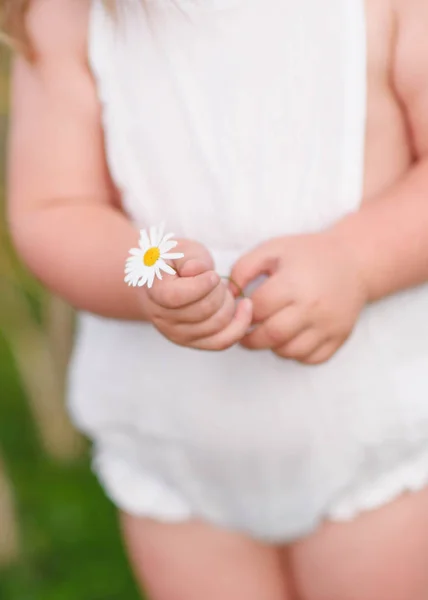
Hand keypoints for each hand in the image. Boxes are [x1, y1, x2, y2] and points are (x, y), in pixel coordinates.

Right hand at [144, 239, 252, 349]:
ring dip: (228, 303)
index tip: (211, 274)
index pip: (176, 296)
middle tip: (214, 279)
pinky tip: (245, 306)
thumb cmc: (175, 262)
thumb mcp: (180, 250)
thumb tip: (194, 270)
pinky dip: (239, 325)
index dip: (201, 285)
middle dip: (218, 290)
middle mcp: (162, 318)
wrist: (166, 280)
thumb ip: (188, 257)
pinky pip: (222, 342)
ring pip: (216, 325)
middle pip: (203, 310)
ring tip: (220, 290)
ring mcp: (177, 334)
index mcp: (154, 292)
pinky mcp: (194, 342)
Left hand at [230, 232, 367, 363]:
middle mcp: (312, 307)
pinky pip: (310, 358)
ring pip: (289, 351)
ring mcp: (328, 325)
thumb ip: (244, 268)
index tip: (240, 311)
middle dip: (251, 337)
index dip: (242, 312)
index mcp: (294, 283)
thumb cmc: (307, 254)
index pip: (258, 309)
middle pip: (271, 335)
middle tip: (246, 331)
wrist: (354, 260)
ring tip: (269, 331)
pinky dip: (295, 353)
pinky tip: (291, 337)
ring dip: (272, 346)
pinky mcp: (339, 337)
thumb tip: (229, 296)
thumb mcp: (273, 250)